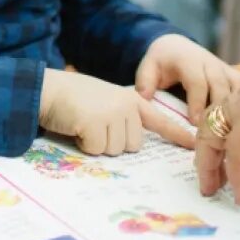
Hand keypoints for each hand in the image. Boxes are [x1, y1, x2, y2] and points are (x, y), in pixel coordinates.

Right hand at [39, 68, 192, 155]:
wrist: (47, 89)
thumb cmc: (72, 98)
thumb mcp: (103, 101)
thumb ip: (121, 116)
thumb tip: (130, 143)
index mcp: (130, 100)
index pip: (159, 120)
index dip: (176, 134)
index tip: (193, 144)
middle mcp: (126, 106)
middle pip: (132, 145)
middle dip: (113, 143)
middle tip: (94, 126)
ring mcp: (112, 113)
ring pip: (115, 150)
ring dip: (97, 144)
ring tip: (83, 124)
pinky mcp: (96, 123)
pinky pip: (97, 150)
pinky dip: (84, 144)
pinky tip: (76, 127)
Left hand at [134, 34, 239, 125]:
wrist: (176, 45)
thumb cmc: (162, 61)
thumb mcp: (148, 67)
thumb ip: (145, 82)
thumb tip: (146, 99)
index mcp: (189, 61)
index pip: (197, 81)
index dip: (198, 102)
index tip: (195, 122)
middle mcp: (211, 64)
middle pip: (221, 86)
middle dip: (220, 110)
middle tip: (217, 134)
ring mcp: (225, 69)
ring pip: (237, 88)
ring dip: (238, 109)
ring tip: (235, 133)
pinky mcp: (234, 76)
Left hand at [193, 59, 239, 205]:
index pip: (222, 124)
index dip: (219, 148)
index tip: (223, 171)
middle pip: (208, 133)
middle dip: (206, 161)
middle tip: (211, 186)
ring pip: (210, 141)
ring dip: (210, 169)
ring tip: (214, 192)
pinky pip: (234, 155)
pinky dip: (236, 177)